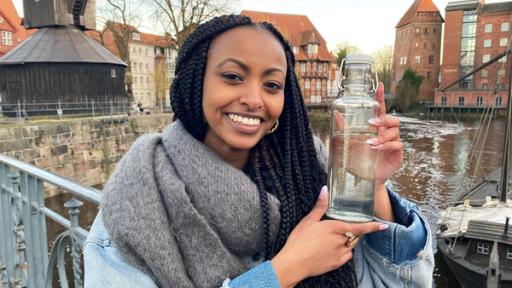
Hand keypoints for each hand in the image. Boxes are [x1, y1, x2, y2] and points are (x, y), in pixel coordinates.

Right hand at [271, 187, 387, 287]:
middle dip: (349, 232)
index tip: (384, 226)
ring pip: (350, 246)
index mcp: (334, 228)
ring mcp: (339, 254)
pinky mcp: (337, 264)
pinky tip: (330, 250)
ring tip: (328, 241)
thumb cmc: (298, 241)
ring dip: (345, 241)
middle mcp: (340, 241)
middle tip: (333, 232)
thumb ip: (320, 206)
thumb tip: (325, 190)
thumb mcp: (307, 221)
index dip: (372, 226)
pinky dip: (343, 252)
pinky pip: (346, 256)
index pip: (358, 226)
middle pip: (353, 235)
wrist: (293, 264)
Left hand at [332, 83, 402, 182]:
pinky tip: (376, 149)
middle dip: (382, 119)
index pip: (380, 109)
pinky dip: (386, 145)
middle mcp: (386, 133)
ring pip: (394, 131)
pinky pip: (397, 145)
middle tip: (371, 124)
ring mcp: (393, 143)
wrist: (364, 179)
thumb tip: (336, 114)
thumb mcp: (347, 145)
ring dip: (382, 135)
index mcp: (376, 128)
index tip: (379, 86)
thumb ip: (343, 130)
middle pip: (392, 119)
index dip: (380, 98)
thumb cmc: (357, 160)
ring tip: (369, 143)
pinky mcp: (397, 154)